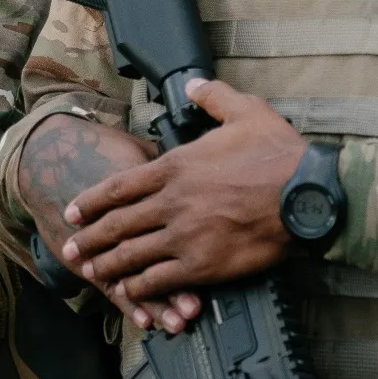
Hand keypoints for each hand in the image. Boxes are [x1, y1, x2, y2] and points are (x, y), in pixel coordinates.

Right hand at [17, 113, 202, 332]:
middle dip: (177, 282)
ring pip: (133, 275)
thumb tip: (206, 172)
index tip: (213, 261)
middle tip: (196, 304)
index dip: (191, 241)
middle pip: (153, 254)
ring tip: (178, 320)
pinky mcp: (88, 257)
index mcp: (142, 191)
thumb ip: (170, 170)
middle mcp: (124, 220)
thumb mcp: (140, 150)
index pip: (171, 219)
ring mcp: (103, 243)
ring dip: (157, 301)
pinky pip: (108, 284)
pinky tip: (144, 320)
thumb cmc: (100, 152)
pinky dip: (127, 302)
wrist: (48, 157)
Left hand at [63, 78, 305, 304]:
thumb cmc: (279, 155)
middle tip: (71, 248)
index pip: (118, 187)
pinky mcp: (201, 266)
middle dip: (89, 238)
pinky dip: (139, 288)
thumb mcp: (245, 110)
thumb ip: (213, 97)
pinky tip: (128, 292)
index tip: (74, 212)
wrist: (306, 195)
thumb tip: (193, 85)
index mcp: (175, 168)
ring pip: (131, 255)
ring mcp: (183, 236)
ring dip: (107, 266)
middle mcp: (170, 203)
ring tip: (91, 273)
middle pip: (116, 225)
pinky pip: (158, 280)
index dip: (91, 202)